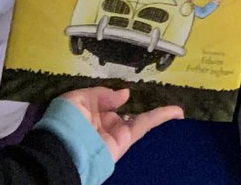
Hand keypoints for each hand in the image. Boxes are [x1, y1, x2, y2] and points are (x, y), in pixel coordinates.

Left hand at [60, 86, 181, 162]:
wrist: (64, 151)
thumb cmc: (66, 122)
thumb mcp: (77, 99)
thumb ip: (101, 93)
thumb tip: (125, 94)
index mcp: (89, 112)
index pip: (105, 101)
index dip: (114, 96)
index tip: (126, 89)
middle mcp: (104, 123)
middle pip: (124, 111)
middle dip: (137, 106)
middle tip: (156, 95)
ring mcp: (116, 132)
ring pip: (139, 118)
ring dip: (158, 113)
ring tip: (177, 109)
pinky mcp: (125, 140)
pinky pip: (145, 125)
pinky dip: (161, 117)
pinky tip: (176, 112)